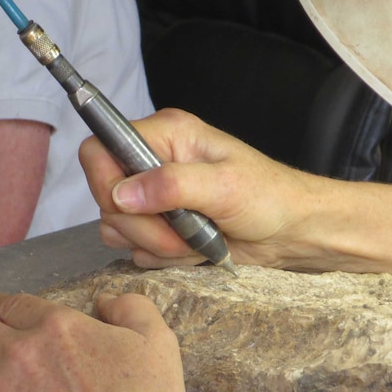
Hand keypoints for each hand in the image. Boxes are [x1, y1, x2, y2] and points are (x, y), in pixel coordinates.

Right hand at [79, 108, 341, 270]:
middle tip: (182, 235)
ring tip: (193, 242)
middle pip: (105, 197)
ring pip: (117, 227)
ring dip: (153, 244)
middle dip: (142, 226)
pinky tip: (192, 250)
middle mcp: (153, 163)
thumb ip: (171, 186)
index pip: (100, 149)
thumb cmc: (270, 198)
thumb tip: (123, 193)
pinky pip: (135, 248)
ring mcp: (154, 198)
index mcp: (166, 135)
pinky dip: (161, 256)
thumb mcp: (224, 186)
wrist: (291, 233)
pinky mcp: (159, 227)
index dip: (105, 182)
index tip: (131, 207)